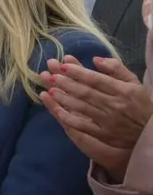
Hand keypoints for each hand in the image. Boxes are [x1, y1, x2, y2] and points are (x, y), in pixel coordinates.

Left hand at [40, 55, 152, 182]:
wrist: (149, 132)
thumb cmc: (139, 103)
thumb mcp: (133, 82)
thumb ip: (116, 68)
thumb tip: (96, 59)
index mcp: (124, 90)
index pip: (97, 79)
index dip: (79, 72)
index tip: (63, 65)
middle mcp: (116, 105)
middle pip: (87, 93)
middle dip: (67, 84)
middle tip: (52, 76)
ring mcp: (109, 121)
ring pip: (82, 108)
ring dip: (65, 99)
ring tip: (51, 90)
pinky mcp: (104, 135)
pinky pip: (84, 126)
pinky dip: (70, 118)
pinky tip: (58, 111)